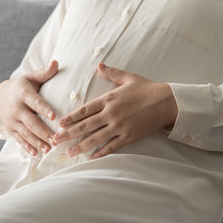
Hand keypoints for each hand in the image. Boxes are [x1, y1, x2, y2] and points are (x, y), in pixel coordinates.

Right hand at [0, 60, 58, 155]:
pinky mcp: (11, 129)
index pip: (34, 102)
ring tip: (50, 149)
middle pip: (31, 122)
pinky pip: (19, 140)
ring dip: (38, 142)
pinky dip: (27, 147)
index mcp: (23, 94)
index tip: (54, 116)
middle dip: (44, 132)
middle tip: (56, 139)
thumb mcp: (31, 77)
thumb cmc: (22, 85)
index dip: (44, 108)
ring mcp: (13, 120)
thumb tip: (56, 62)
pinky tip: (36, 153)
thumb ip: (44, 73)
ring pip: (26, 133)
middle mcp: (17, 108)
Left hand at [53, 63, 177, 158]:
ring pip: (95, 138)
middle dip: (69, 134)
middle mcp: (111, 114)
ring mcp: (120, 127)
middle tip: (55, 140)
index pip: (85, 110)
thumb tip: (99, 65)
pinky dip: (100, 152)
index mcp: (109, 99)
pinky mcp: (129, 136)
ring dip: (80, 146)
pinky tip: (91, 157)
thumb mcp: (128, 78)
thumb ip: (111, 72)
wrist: (167, 101)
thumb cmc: (147, 88)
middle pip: (86, 126)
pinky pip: (112, 146)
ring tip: (69, 152)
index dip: (71, 118)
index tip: (60, 123)